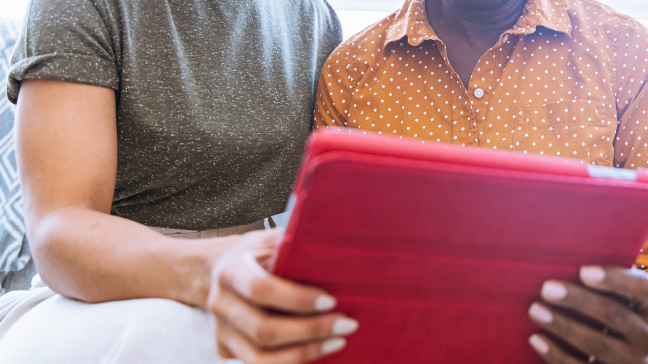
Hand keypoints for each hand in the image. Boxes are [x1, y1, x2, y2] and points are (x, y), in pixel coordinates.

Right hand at [206, 229, 358, 363]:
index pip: (261, 289)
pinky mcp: (225, 349)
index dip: (297, 299)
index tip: (331, 301)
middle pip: (264, 330)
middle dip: (311, 331)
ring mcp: (220, 330)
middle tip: (347, 325)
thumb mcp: (269, 240)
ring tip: (338, 341)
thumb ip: (294, 246)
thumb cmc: (255, 253)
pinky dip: (293, 360)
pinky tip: (318, 349)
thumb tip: (336, 253)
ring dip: (305, 352)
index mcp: (230, 270)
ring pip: (261, 358)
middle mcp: (220, 302)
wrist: (219, 270)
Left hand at [528, 266, 647, 363]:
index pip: (641, 288)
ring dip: (562, 325)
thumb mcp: (630, 305)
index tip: (584, 272)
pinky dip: (556, 355)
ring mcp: (634, 362)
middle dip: (579, 300)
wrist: (634, 358)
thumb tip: (574, 269)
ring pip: (596, 343)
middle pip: (614, 314)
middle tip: (547, 289)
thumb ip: (615, 289)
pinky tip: (536, 339)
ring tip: (535, 309)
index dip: (615, 279)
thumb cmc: (624, 322)